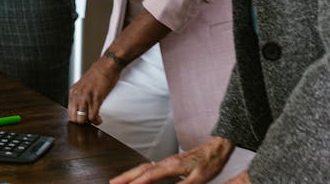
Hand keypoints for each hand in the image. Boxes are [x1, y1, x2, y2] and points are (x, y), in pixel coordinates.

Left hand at [67, 56, 122, 124]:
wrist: (107, 66)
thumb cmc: (97, 74)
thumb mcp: (83, 85)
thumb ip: (79, 95)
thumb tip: (80, 107)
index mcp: (73, 92)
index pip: (69, 113)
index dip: (77, 118)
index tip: (83, 119)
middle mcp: (77, 95)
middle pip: (75, 118)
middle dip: (83, 122)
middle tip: (89, 121)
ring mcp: (86, 97)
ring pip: (83, 119)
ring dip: (90, 122)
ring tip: (96, 120)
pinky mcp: (96, 98)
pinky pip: (93, 116)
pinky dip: (96, 120)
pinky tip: (99, 119)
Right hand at [110, 137, 235, 183]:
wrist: (217, 148)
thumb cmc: (210, 163)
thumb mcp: (199, 179)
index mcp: (173, 166)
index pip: (150, 175)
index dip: (136, 182)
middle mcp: (167, 161)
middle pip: (142, 169)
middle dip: (126, 176)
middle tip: (112, 182)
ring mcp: (168, 160)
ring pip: (144, 167)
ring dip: (130, 173)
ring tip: (119, 180)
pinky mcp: (170, 161)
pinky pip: (150, 167)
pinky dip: (139, 172)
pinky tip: (138, 176)